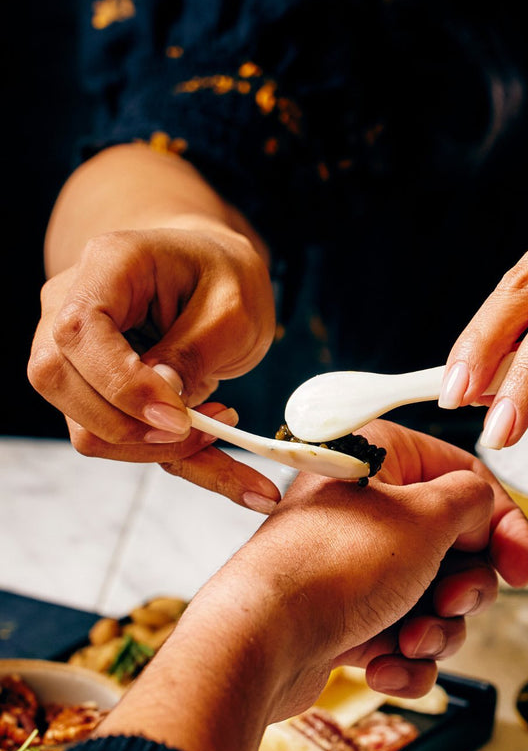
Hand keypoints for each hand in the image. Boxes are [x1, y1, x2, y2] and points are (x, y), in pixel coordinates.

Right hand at [28, 223, 281, 507]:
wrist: (215, 274)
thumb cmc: (223, 276)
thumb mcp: (232, 306)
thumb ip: (195, 349)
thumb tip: (162, 400)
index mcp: (107, 268)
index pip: (79, 334)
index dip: (122, 385)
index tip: (179, 416)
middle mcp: (70, 309)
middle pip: (61, 385)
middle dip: (133, 427)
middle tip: (211, 427)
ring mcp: (76, 356)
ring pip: (87, 428)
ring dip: (159, 448)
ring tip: (224, 425)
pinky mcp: (98, 395)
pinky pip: (124, 444)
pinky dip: (181, 462)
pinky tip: (243, 482)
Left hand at [98, 421, 527, 750]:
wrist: (259, 643)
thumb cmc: (332, 569)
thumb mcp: (426, 519)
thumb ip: (474, 501)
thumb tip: (484, 504)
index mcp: (381, 462)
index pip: (468, 480)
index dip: (504, 526)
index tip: (522, 568)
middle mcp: (368, 508)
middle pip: (456, 547)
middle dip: (462, 590)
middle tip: (451, 603)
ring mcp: (357, 564)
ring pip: (434, 598)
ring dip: (434, 629)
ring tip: (409, 639)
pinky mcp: (347, 614)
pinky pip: (402, 635)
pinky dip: (403, 657)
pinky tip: (385, 667)